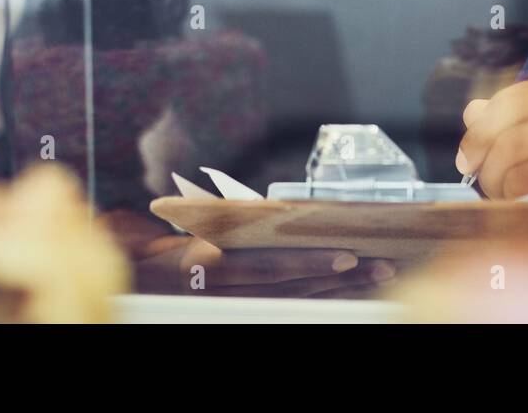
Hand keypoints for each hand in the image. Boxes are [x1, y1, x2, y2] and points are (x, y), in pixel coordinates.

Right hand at [136, 236, 395, 297]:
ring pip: (296, 303)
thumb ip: (242, 224)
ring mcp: (235, 308)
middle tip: (380, 266)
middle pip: (293, 289)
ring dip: (340, 292)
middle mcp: (226, 291)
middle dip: (340, 280)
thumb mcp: (203, 228)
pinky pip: (289, 309)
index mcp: (214, 262)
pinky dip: (322, 299)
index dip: (312, 264)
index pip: (271, 266)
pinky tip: (350, 292)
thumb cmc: (181, 245)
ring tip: (376, 276)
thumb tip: (290, 213)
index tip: (348, 255)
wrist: (147, 285)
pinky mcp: (242, 314)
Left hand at [455, 71, 527, 241]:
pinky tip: (519, 202)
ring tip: (502, 194)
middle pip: (512, 133)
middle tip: (482, 181)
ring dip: (498, 184)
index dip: (483, 127)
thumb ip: (516, 119)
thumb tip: (472, 112)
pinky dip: (515, 196)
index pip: (515, 97)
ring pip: (518, 161)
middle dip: (487, 163)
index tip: (468, 156)